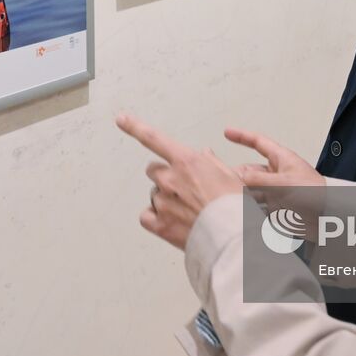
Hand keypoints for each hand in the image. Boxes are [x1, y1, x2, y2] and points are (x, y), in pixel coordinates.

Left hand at [117, 114, 242, 249]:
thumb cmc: (234, 206)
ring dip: (165, 199)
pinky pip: (147, 216)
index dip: (135, 126)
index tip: (122, 119)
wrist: (231, 236)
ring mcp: (162, 202)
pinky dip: (155, 218)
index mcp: (187, 162)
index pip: (154, 138)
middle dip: (164, 176)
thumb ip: (211, 162)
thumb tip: (204, 155)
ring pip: (154, 195)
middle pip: (153, 170)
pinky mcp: (160, 224)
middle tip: (182, 189)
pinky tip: (171, 221)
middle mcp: (170, 179)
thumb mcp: (231, 175)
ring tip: (187, 211)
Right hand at [225, 128, 326, 230]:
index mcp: (281, 159)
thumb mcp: (285, 183)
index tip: (227, 132)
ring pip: (251, 191)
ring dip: (242, 196)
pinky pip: (258, 207)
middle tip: (221, 183)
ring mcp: (276, 192)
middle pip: (249, 171)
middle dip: (236, 176)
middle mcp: (276, 174)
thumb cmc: (315, 194)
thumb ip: (260, 180)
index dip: (242, 137)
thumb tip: (238, 177)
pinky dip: (250, 210)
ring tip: (229, 201)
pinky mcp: (277, 209)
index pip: (258, 143)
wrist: (330, 219)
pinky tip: (242, 214)